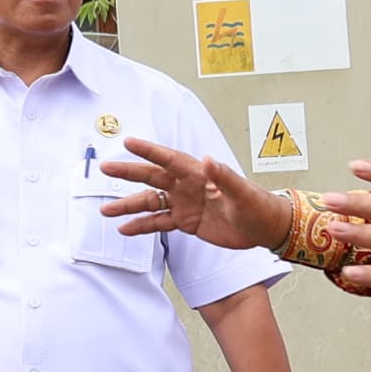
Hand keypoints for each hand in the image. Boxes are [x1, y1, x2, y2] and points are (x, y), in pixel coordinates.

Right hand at [101, 136, 291, 251]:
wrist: (264, 227)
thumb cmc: (257, 205)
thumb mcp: (243, 192)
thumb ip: (224, 176)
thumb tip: (208, 160)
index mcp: (199, 174)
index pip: (169, 159)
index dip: (149, 150)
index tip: (129, 142)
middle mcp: (187, 186)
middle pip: (152, 177)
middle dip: (128, 173)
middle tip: (106, 168)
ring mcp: (184, 203)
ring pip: (150, 202)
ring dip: (129, 205)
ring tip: (106, 210)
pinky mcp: (186, 222)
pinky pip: (159, 222)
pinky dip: (142, 226)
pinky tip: (125, 229)